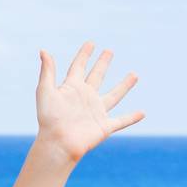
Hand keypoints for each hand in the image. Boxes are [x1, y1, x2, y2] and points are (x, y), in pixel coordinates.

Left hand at [34, 41, 143, 166]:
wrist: (57, 143)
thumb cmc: (49, 119)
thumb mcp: (45, 91)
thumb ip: (47, 71)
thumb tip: (43, 51)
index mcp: (72, 88)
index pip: (78, 67)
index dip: (84, 55)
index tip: (91, 43)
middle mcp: (85, 98)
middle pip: (96, 76)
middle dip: (102, 63)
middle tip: (109, 51)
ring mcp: (96, 112)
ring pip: (114, 95)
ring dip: (125, 85)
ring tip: (135, 74)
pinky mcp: (104, 126)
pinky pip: (121, 121)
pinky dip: (132, 118)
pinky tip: (142, 113)